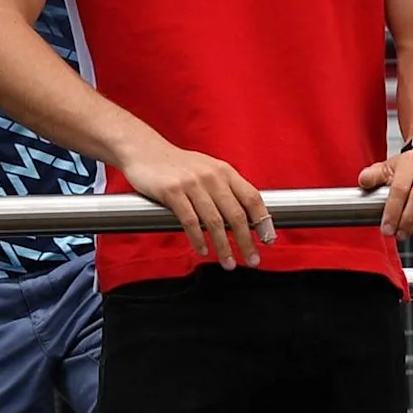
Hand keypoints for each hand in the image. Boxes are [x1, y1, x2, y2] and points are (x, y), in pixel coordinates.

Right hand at [119, 137, 269, 269]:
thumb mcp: (207, 169)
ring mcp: (192, 184)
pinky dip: (197, 239)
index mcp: (224, 171)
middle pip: (236, 214)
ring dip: (223, 246)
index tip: (268, 239)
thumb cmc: (176, 165)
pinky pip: (190, 221)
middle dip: (246, 241)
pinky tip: (202, 250)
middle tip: (252, 260)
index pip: (252, 197)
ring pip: (214, 222)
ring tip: (228, 263)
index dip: (263, 220)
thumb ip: (225, 189)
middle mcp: (211, 176)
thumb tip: (244, 217)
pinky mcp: (172, 192)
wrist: (143, 149)